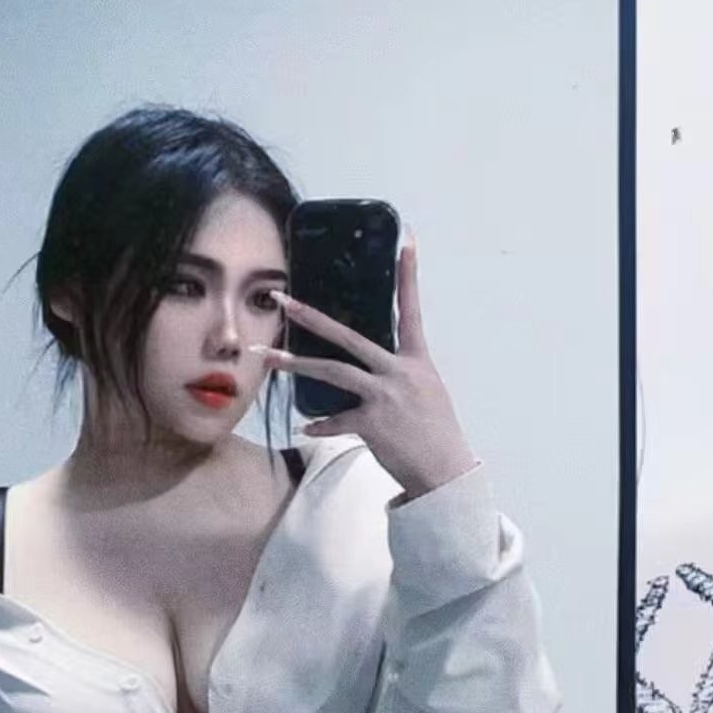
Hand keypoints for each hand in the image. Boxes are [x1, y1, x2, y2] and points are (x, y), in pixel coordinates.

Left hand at [250, 227, 478, 496]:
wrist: (445, 472)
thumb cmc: (436, 434)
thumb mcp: (426, 393)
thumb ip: (400, 376)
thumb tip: (373, 373)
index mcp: (417, 361)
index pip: (411, 309)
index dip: (409, 275)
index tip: (404, 240)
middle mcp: (398, 372)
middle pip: (349, 337)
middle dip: (313, 318)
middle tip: (284, 300)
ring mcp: (384, 396)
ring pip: (332, 372)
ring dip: (296, 364)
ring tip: (267, 358)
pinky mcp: (372, 423)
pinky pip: (336, 422)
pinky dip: (321, 426)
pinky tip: (307, 429)